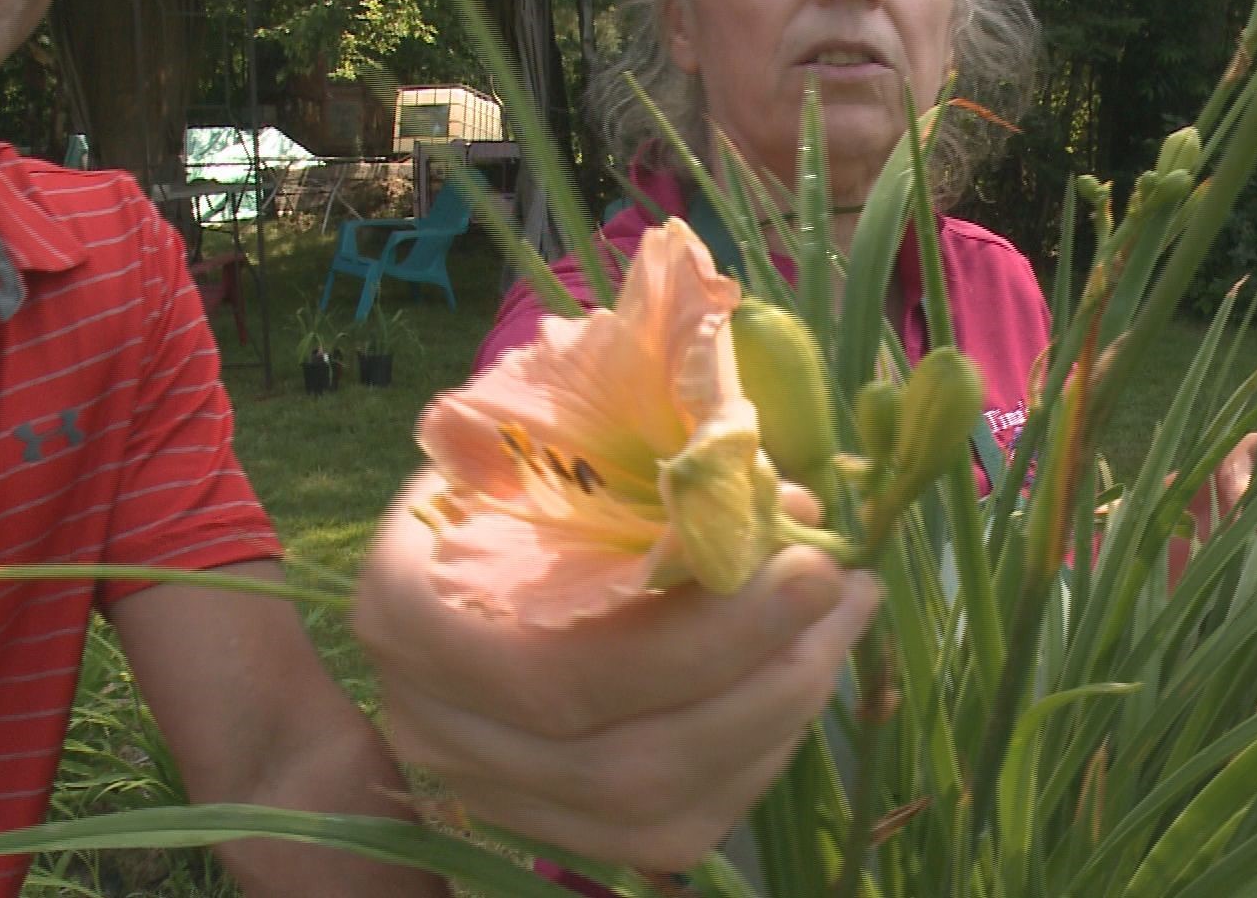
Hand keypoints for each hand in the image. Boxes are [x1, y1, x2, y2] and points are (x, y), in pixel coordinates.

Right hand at [352, 470, 880, 871]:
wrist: (465, 525)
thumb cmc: (517, 460)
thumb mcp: (564, 429)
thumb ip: (659, 457)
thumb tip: (779, 498)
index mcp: (410, 610)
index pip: (563, 671)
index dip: (702, 638)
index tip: (808, 563)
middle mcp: (433, 724)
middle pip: (623, 760)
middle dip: (767, 679)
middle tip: (846, 588)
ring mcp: (488, 789)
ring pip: (658, 809)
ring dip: (779, 717)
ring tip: (842, 620)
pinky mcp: (550, 822)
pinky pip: (675, 828)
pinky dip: (757, 756)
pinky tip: (796, 676)